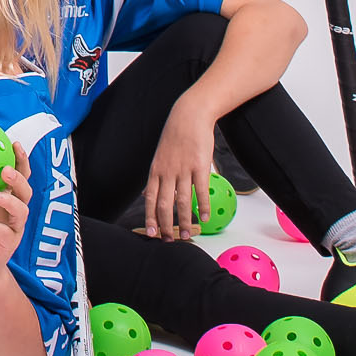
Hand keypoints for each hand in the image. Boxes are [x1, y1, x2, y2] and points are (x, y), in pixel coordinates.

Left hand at [0, 159, 31, 277]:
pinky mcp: (10, 243)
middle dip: (19, 176)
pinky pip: (3, 233)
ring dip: (8, 199)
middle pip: (26, 190)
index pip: (18, 175)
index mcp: (7, 197)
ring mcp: (14, 227)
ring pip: (21, 210)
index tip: (13, 143)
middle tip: (5, 168)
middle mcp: (14, 211)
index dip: (19, 160)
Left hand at [141, 104, 217, 239]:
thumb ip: (159, 175)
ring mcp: (183, 169)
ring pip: (182, 202)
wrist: (190, 115)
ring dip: (184, 221)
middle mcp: (167, 171)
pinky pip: (201, 191)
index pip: (149, 198)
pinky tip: (205, 218)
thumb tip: (155, 193)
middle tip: (169, 240)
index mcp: (156, 170)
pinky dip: (203, 207)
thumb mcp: (161, 155)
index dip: (150, 217)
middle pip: (164, 204)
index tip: (151, 232)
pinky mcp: (200, 166)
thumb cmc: (176, 136)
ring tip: (187, 234)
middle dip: (165, 225)